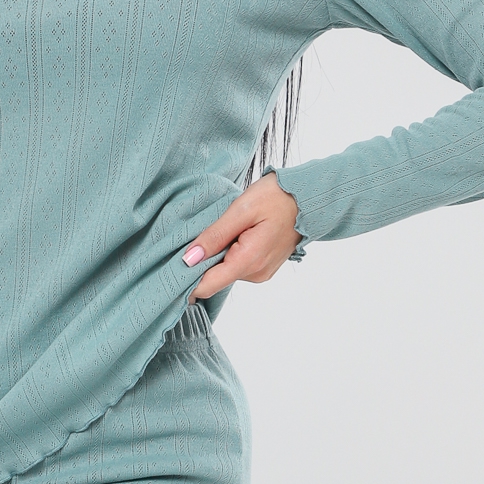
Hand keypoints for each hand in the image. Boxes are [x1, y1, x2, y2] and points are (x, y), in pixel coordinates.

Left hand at [181, 174, 300, 301]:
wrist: (310, 198)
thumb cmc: (277, 197)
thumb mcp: (241, 210)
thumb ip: (214, 236)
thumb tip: (188, 259)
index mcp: (248, 262)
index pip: (207, 286)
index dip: (186, 279)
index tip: (173, 264)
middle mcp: (255, 274)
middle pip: (214, 279)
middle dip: (203, 261)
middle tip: (201, 235)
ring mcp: (261, 273)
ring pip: (226, 272)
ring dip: (218, 255)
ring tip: (226, 230)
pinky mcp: (264, 268)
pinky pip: (237, 266)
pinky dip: (230, 254)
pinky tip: (236, 234)